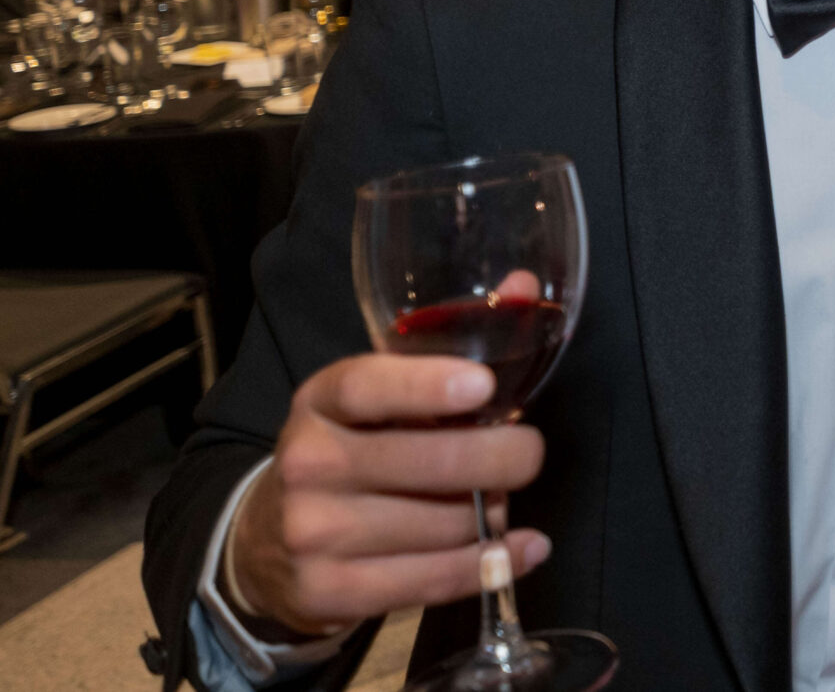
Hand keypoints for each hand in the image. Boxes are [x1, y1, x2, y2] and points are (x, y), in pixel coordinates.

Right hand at [226, 355, 549, 636]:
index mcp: (320, 401)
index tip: (482, 386)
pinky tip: (522, 550)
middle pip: (429, 463)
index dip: (426, 386)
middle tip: (527, 454)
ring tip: (496, 502)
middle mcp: (308, 463)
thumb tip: (526, 286)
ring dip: (491, 515)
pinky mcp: (328, 591)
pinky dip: (491, 566)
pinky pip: (433, 580)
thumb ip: (447, 341)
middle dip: (502, 458)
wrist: (265, 542)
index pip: (367, 387)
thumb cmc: (350, 448)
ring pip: (444, 525)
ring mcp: (312, 533)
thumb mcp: (377, 393)